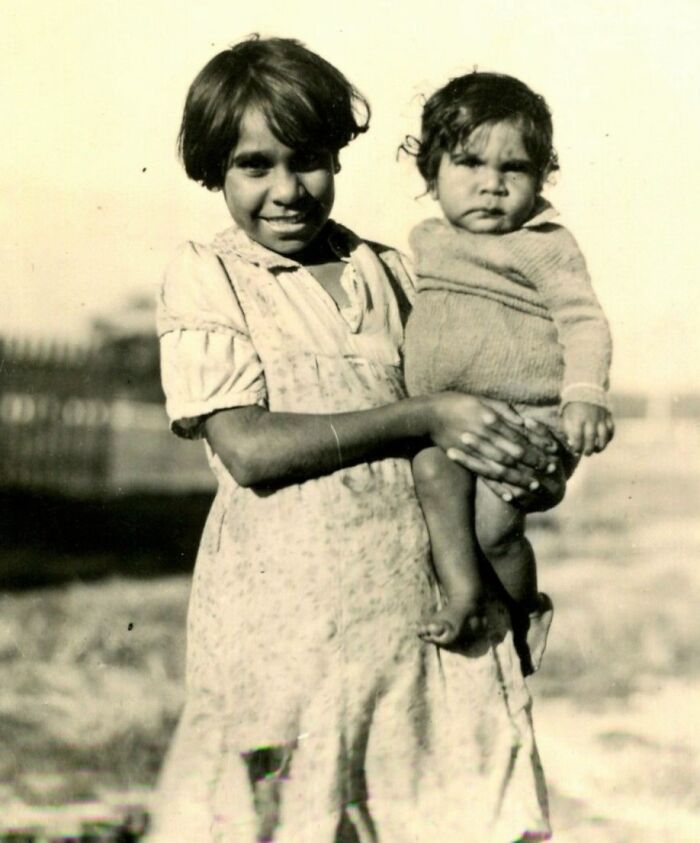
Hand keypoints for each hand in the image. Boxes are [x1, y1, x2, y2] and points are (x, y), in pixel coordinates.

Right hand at [428, 394, 556, 490]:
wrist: (430, 414)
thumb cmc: (458, 403)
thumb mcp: (482, 400)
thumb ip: (504, 410)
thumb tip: (523, 421)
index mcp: (491, 420)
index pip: (520, 435)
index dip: (537, 445)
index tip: (552, 453)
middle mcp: (485, 437)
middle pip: (513, 454)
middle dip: (532, 464)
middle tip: (550, 472)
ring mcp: (475, 451)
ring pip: (501, 468)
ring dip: (519, 479)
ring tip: (534, 486)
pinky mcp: (467, 460)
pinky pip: (484, 477)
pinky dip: (497, 488)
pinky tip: (509, 496)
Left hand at [562, 402, 613, 455]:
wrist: (585, 390)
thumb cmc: (573, 408)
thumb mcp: (566, 417)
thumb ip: (568, 430)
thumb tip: (572, 444)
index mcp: (578, 419)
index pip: (577, 436)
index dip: (577, 446)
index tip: (576, 451)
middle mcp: (590, 419)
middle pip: (591, 437)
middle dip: (589, 449)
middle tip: (587, 453)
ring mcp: (601, 418)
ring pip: (604, 435)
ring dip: (601, 445)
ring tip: (597, 450)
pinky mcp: (608, 416)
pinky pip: (611, 429)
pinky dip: (609, 437)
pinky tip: (604, 441)